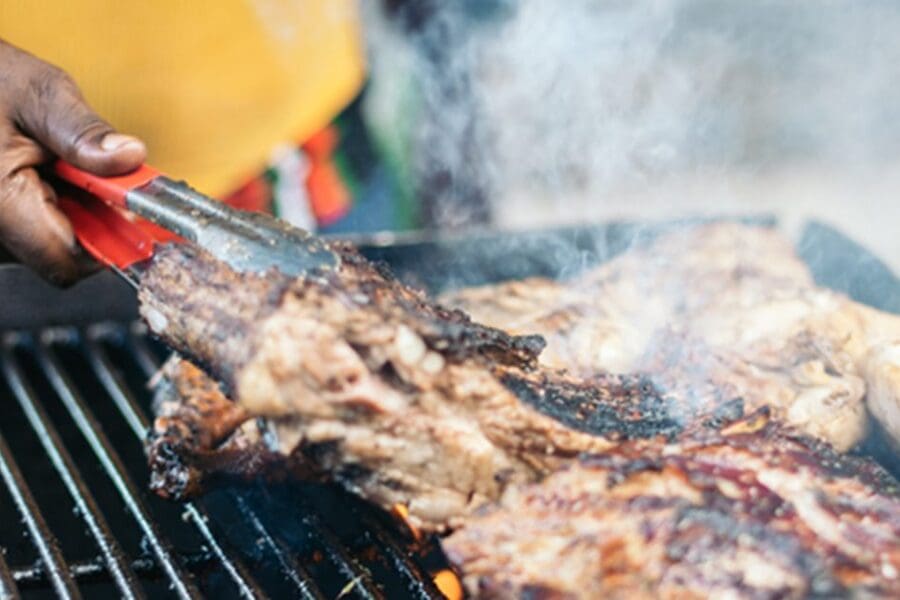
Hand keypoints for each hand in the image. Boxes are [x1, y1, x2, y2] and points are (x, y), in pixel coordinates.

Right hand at [0, 40, 145, 283]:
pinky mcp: (5, 221)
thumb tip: (130, 157)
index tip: (132, 210)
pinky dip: (59, 205)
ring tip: (61, 165)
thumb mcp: (40, 95)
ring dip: (78, 211)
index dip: (109, 242)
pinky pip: (41, 230)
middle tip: (94, 174)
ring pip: (56, 243)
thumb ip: (84, 132)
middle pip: (66, 254)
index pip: (67, 261)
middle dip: (96, 219)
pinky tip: (50, 173)